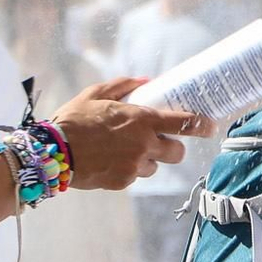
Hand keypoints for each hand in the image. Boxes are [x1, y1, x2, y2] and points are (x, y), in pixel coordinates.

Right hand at [49, 79, 213, 190]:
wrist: (52, 152)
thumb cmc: (73, 119)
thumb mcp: (96, 94)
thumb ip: (123, 85)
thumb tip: (146, 81)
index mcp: (141, 120)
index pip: (184, 123)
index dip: (202, 125)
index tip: (209, 126)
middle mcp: (143, 144)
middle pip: (177, 152)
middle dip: (173, 148)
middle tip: (160, 141)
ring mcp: (134, 165)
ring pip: (155, 166)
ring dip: (148, 159)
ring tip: (124, 151)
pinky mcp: (123, 181)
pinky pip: (135, 176)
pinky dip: (129, 169)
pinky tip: (111, 161)